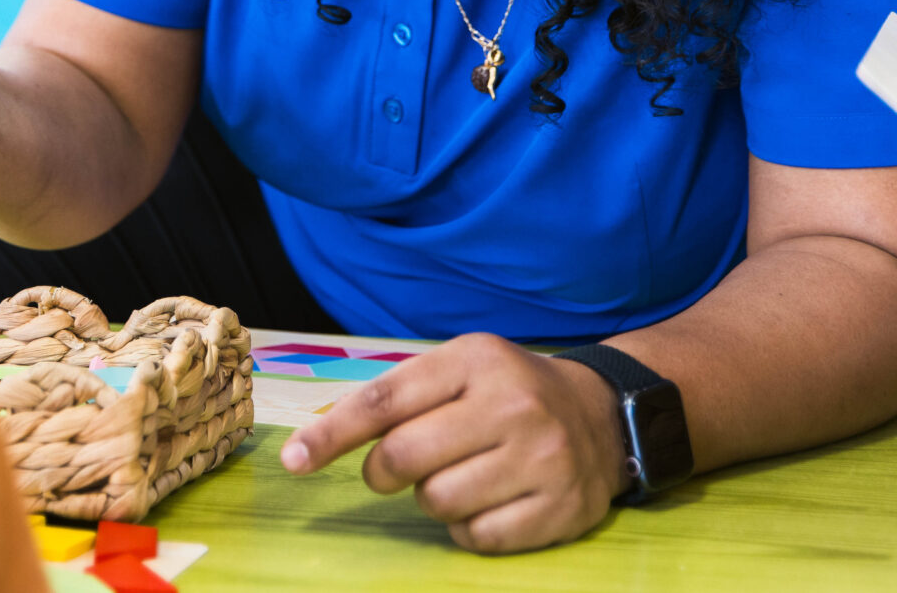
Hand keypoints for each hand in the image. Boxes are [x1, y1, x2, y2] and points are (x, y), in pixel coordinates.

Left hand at [278, 333, 628, 553]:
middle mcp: (512, 405)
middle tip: (397, 470)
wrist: (603, 416)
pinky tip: (489, 500)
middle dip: (384, 472)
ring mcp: (542, 458)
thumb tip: (313, 440)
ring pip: (437, 502)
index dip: (332, 435)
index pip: (385, 401)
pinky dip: (468, 527)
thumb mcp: (458, 368)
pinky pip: (477, 536)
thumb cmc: (506, 392)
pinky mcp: (561, 508)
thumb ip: (397, 397)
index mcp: (475, 360)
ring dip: (431, 499)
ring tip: (459, 476)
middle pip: (404, 457)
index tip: (294, 462)